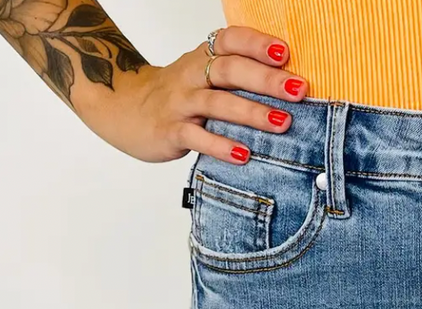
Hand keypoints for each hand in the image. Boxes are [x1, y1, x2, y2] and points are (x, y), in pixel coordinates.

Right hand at [80, 27, 309, 163]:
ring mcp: (180, 103)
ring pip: (217, 103)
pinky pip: (197, 137)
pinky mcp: (170, 130)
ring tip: (281, 122)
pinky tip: (243, 155)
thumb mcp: (203, 76)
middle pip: (229, 70)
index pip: (229, 40)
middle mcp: (191, 75)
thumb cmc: (177, 96)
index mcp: (202, 57)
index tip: (285, 53)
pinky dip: (221, 146)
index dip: (256, 43)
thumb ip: (236, 76)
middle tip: (298, 90)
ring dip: (251, 112)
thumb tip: (287, 85)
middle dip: (266, 79)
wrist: (123, 109)